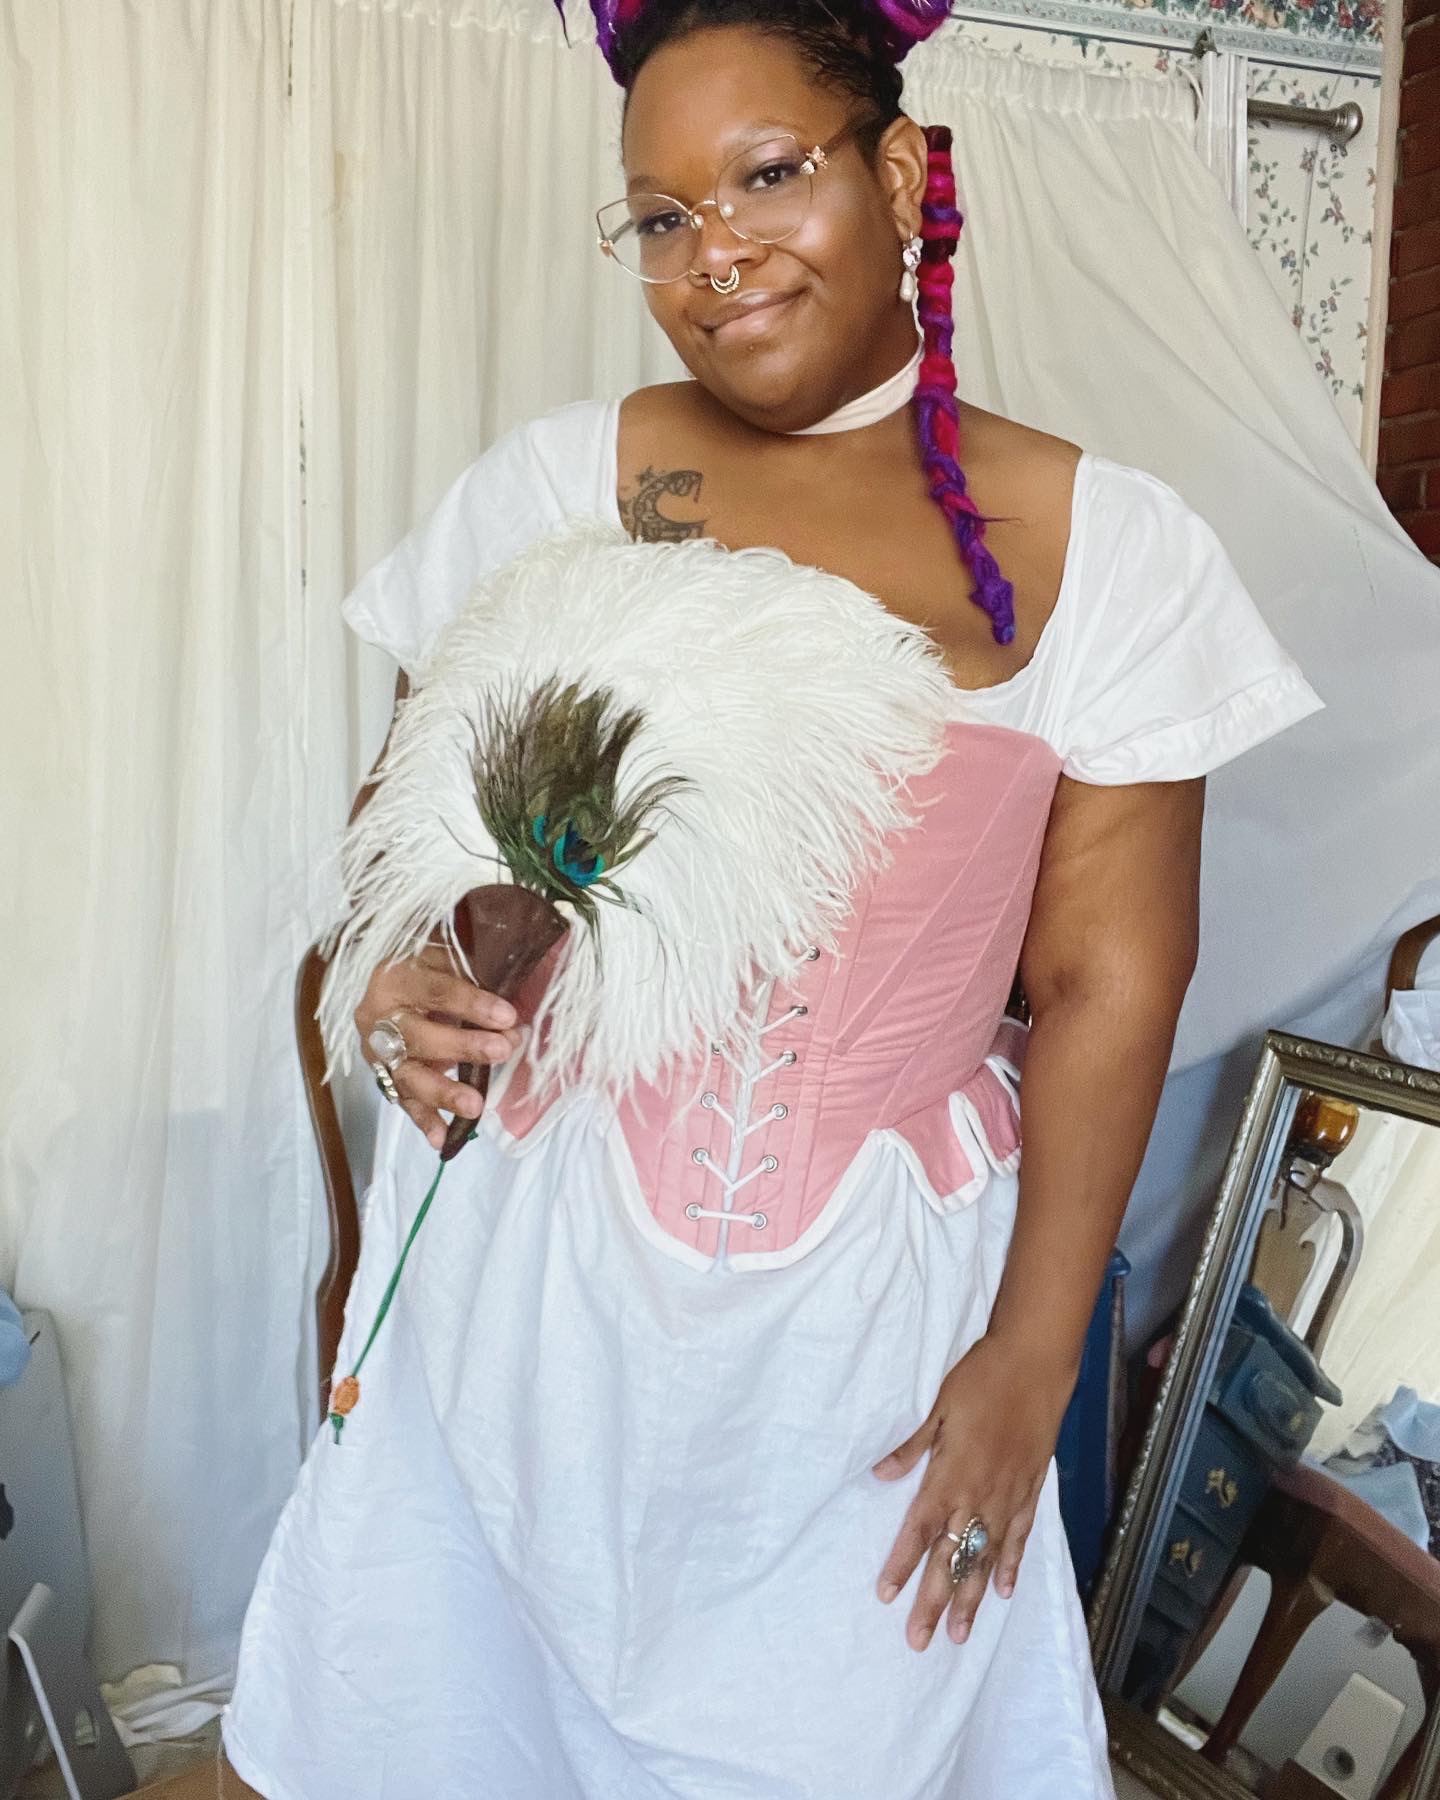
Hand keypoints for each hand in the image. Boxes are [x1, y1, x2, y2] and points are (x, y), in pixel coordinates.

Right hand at [356, 943, 523, 1149]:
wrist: (385, 980)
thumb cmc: (428, 966)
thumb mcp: (445, 957)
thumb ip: (474, 978)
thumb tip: (512, 1016)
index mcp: (393, 977)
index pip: (434, 990)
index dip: (471, 1003)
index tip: (508, 1014)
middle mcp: (377, 1015)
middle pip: (418, 1036)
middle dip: (462, 1046)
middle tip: (501, 1051)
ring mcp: (377, 1050)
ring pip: (407, 1074)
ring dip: (442, 1092)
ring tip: (475, 1106)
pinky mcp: (382, 1075)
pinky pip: (403, 1100)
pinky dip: (423, 1120)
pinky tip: (441, 1139)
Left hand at [870, 1332, 1075, 1651]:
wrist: (1034, 1364)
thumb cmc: (980, 1379)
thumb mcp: (939, 1408)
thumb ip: (913, 1447)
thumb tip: (880, 1475)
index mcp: (950, 1474)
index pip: (921, 1529)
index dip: (902, 1563)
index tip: (886, 1595)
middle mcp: (979, 1494)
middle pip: (952, 1557)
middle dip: (934, 1601)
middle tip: (919, 1640)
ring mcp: (1008, 1496)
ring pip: (985, 1558)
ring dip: (971, 1597)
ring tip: (960, 1634)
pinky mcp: (1030, 1491)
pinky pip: (1018, 1537)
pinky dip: (1010, 1565)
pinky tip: (1001, 1591)